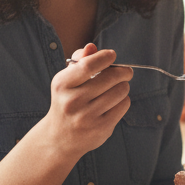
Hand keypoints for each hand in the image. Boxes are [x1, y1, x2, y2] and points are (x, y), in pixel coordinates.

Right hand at [42, 43, 132, 160]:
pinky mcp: (101, 128)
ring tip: (117, 88)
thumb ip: (80, 61)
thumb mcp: (67, 80)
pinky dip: (123, 100)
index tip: (112, 55)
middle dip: (123, 72)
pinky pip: (123, 105)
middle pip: (112, 77)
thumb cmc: (67, 100)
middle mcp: (73, 101)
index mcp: (62, 84)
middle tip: (125, 72)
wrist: (60, 137)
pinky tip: (114, 102)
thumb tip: (92, 47)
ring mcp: (87, 116)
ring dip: (123, 86)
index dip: (105, 57)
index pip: (89, 65)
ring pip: (121, 91)